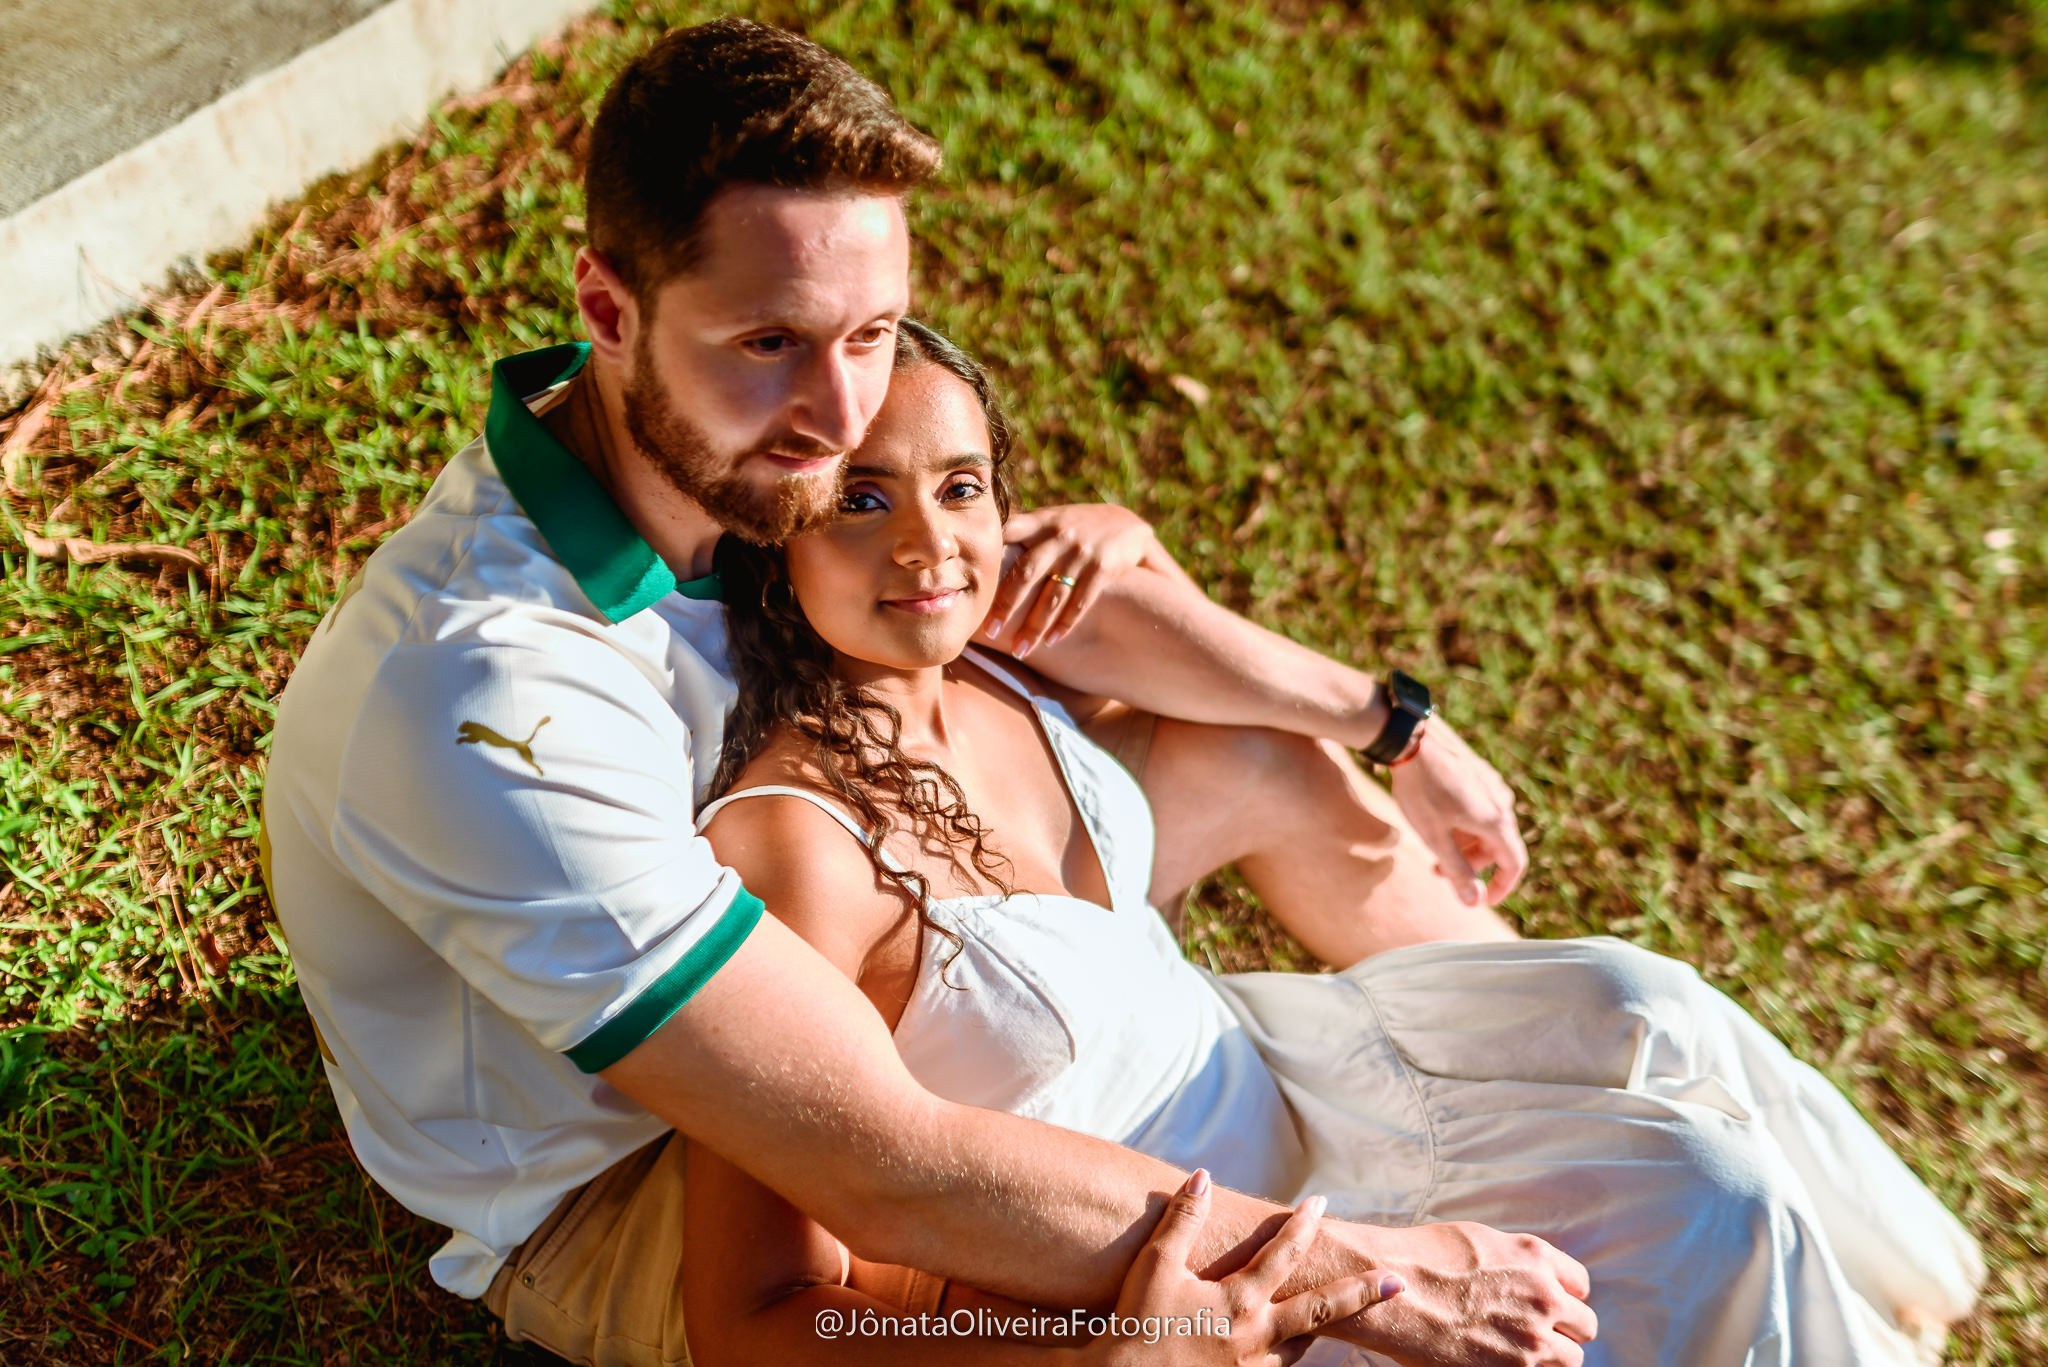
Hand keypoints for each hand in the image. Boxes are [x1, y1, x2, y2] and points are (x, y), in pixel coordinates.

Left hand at [983, 504, 1158, 656]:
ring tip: (1020, 650)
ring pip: (1053, 595)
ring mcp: (1082, 552)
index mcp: (1042, 521)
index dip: (987, 557)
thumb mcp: (1052, 520)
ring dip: (1035, 626)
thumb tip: (982, 550)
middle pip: (1026, 573)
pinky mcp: (1103, 567)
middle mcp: (1060, 535)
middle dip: (1006, 605)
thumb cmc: (1079, 528)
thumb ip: (1023, 532)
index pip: (1007, 533)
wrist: (1130, 526)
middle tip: (990, 632)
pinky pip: (1080, 601)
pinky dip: (1065, 624)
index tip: (969, 585)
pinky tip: (1051, 642)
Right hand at [1084, 1171, 1400, 1366]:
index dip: (1303, 1224)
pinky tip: (1291, 1351)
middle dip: (1362, 1293)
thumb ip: (1183, 1218)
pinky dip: (1293, 1357)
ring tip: (1337, 1313)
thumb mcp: (1155, 1264)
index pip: (1284, 1253)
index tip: (1321, 1202)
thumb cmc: (1136, 1324)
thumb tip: (1204, 1176)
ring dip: (1323, 1327)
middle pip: (1322, 1310)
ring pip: (1303, 1347)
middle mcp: (1257, 1336)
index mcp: (1240, 1300)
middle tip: (1397, 1281)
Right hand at [1327, 1220, 1595, 1366]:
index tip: (1548, 1305)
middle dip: (1563, 1330)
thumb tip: (1526, 1275)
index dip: (1563, 1297)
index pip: (1579, 1286)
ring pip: (1570, 1360)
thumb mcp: (1479, 1241)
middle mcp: (1543, 1298)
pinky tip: (1500, 1362)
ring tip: (1517, 1352)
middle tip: (1534, 1332)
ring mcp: (1531, 1340)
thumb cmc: (1421, 1259)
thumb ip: (1516, 1261)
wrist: (1392, 1291)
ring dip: (1550, 1357)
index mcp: (1536, 1259)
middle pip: (1584, 1326)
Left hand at [1387, 719, 1527, 907]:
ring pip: (1487, 827)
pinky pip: (1480, 808)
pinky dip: (1464, 824)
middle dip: (1472, 864)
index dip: (1502, 887)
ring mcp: (1492, 785)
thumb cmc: (1421, 790)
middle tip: (1438, 872)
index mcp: (1496, 821)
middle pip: (1498, 846)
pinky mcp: (1479, 774)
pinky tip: (1438, 820)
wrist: (1411, 741)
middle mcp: (1502, 802)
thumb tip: (1475, 903)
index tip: (1483, 900)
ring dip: (1465, 844)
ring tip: (1433, 848)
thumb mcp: (1435, 838)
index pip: (1514, 864)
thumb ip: (1457, 871)